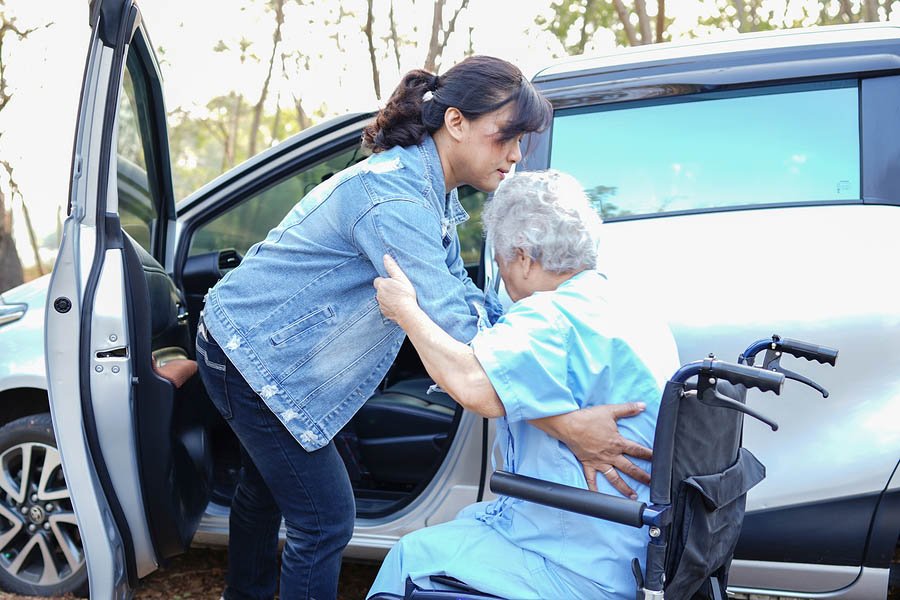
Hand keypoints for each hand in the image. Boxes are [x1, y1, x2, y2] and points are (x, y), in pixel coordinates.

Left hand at [373, 254, 417, 323]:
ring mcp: (381, 304)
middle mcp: (378, 295)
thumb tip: (385, 256)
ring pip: (382, 298)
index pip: (378, 280)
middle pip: (380, 290)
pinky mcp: (384, 312)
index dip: (385, 281)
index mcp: (381, 285)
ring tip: (399, 298)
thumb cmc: (405, 294)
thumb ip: (392, 267)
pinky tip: (398, 305)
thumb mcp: (400, 277)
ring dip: (388, 297)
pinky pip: (385, 307)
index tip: (393, 283)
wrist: (407, 312)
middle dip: (386, 289)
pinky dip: (390, 306)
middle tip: (397, 290)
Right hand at [535, 402, 651, 497]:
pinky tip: (598, 497)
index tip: (660, 461)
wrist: (569, 425)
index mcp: (617, 442)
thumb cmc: (589, 418)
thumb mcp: (610, 411)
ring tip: (633, 497)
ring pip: (614, 478)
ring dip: (624, 488)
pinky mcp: (588, 464)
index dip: (649, 455)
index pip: (637, 450)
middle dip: (642, 476)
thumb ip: (628, 409)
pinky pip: (591, 479)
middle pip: (630, 468)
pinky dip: (594, 489)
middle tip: (652, 484)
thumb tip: (643, 405)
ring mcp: (599, 461)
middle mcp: (610, 455)